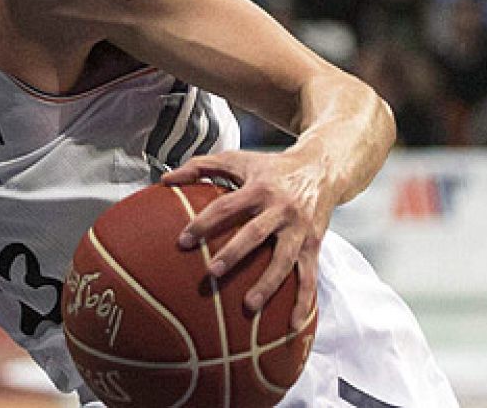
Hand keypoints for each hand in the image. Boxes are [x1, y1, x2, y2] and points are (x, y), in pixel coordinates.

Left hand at [160, 148, 329, 329]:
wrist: (320, 168)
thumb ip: (200, 166)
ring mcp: (299, 229)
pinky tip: (292, 325)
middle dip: (235, 254)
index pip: (227, 206)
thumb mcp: (237, 160)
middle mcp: (281, 209)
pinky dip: (303, 302)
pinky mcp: (314, 245)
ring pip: (284, 259)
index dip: (204, 223)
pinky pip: (310, 276)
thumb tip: (166, 179)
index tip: (183, 241)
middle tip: (212, 272)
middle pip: (256, 233)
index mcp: (259, 188)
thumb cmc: (271, 167)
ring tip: (248, 306)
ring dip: (268, 284)